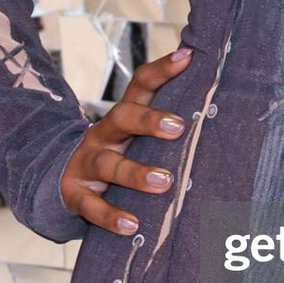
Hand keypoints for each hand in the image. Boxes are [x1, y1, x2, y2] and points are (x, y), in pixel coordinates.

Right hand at [60, 47, 193, 234]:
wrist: (66, 181)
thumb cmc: (120, 155)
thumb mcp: (136, 136)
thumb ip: (167, 124)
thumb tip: (216, 107)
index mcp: (123, 116)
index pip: (140, 85)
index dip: (162, 70)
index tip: (187, 57)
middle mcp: (104, 134)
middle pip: (122, 117)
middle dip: (149, 121)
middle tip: (178, 128)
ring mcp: (88, 163)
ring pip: (109, 164)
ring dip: (137, 174)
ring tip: (165, 183)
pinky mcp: (76, 193)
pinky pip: (91, 205)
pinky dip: (110, 215)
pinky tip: (132, 225)